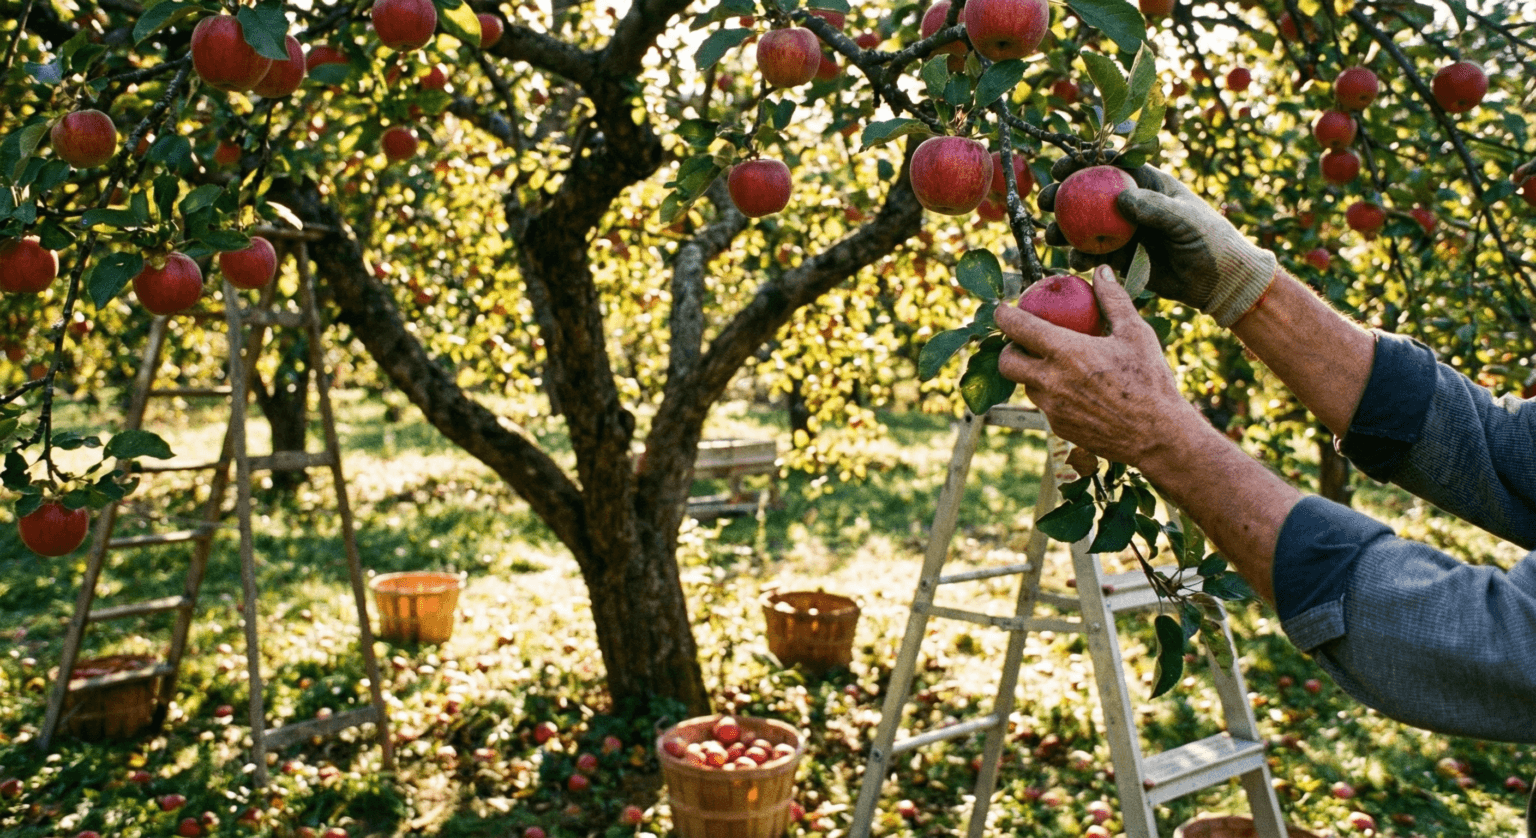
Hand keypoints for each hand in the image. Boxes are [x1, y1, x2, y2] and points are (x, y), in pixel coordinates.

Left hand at [996, 264, 1205, 465]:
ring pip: (1027, 386)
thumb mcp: (1135, 333)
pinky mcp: (1059, 427)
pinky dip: (1053, 394)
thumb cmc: (1150, 381)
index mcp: (1066, 353)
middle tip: (1026, 342)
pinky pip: (1046, 406)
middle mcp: (1051, 382)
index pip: (1018, 328)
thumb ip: (1113, 300)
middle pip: (1006, 362)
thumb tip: (1101, 271)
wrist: (1158, 436)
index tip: (1003, 310)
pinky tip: (1076, 390)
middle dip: (1009, 349)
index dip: (1004, 316)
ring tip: (1058, 365)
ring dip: (1034, 373)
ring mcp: (1052, 408)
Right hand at [1037, 152, 1276, 327]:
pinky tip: (1074, 262)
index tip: (1061, 167)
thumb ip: (1154, 208)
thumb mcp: (1185, 220)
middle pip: (1089, 196)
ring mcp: (1126, 233)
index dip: (1083, 163)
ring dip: (1065, 230)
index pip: (1111, 167)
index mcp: (1149, 186)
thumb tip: (1121, 197)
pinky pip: (1095, 256)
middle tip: (1045, 202)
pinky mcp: (1123, 259)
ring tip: (1051, 237)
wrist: (1220, 281)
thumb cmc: (1211, 241)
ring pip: (1086, 227)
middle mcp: (1132, 206)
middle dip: (1063, 197)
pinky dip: (1080, 258)